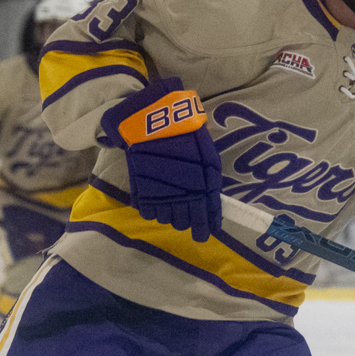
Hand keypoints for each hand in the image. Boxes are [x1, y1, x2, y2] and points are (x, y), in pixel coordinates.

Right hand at [102, 78, 220, 241]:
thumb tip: (210, 202)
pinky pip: (150, 212)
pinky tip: (155, 198)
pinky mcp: (144, 193)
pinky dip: (153, 208)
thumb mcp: (206, 156)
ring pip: (168, 219)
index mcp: (205, 187)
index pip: (208, 217)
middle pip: (185, 223)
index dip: (206, 228)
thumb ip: (208, 180)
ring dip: (169, 213)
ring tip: (168, 200)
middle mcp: (185, 197)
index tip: (205, 234)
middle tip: (184, 213)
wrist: (155, 121)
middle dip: (186, 220)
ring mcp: (163, 196)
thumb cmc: (185, 133)